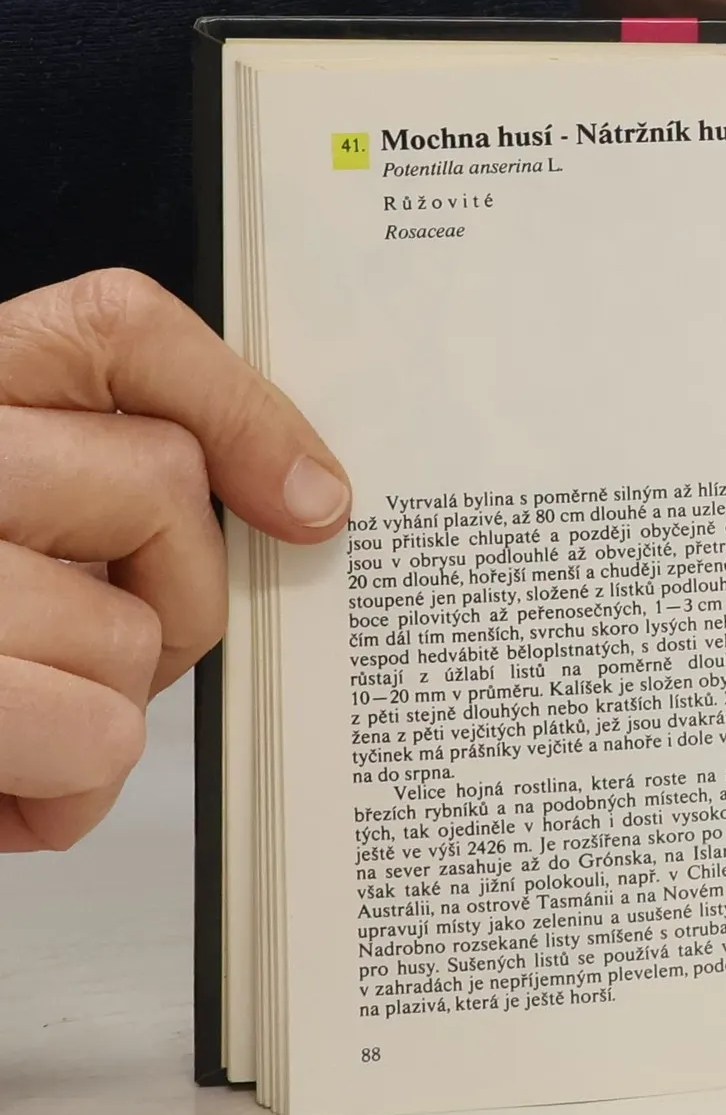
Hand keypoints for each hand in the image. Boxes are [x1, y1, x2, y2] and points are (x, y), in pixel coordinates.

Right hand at [0, 271, 351, 851]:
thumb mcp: (27, 523)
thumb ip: (114, 486)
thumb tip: (303, 500)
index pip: (118, 328)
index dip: (241, 409)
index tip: (308, 500)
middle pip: (158, 483)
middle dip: (182, 593)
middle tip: (119, 647)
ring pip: (127, 627)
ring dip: (111, 706)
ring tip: (32, 721)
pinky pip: (94, 732)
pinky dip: (75, 786)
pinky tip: (15, 784)